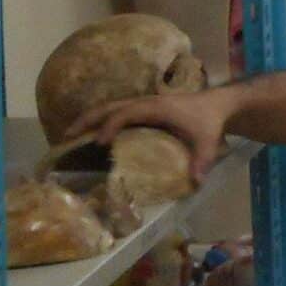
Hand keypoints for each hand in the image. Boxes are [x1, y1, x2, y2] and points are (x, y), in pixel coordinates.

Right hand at [69, 89, 234, 173]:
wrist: (218, 104)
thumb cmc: (209, 121)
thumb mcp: (208, 142)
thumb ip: (202, 161)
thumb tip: (196, 183)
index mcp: (157, 108)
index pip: (127, 113)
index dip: (112, 125)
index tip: (99, 142)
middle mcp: (146, 102)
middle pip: (110, 106)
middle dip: (88, 119)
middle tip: (67, 136)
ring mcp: (143, 104)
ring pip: (110, 107)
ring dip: (90, 119)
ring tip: (70, 135)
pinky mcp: (144, 109)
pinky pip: (117, 112)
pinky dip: (101, 121)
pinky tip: (91, 136)